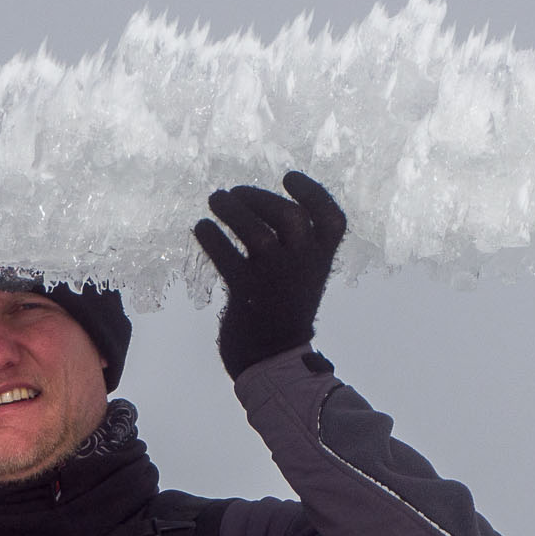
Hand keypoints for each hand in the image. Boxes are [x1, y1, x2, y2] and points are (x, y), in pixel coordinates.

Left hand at [194, 171, 346, 378]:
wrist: (272, 358)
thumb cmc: (284, 309)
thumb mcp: (302, 274)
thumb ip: (293, 243)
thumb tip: (257, 203)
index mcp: (322, 260)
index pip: (332, 219)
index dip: (313, 192)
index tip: (288, 177)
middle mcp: (303, 266)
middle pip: (290, 217)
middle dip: (259, 197)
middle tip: (234, 192)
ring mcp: (275, 279)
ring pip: (255, 232)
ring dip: (231, 209)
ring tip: (214, 200)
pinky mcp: (246, 292)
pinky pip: (225, 256)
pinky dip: (210, 237)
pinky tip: (201, 228)